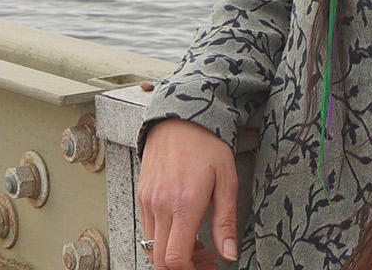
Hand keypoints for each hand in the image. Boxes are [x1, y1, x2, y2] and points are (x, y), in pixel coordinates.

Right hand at [137, 119, 239, 268]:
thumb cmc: (206, 143)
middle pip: (160, 260)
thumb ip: (226, 220)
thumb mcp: (227, 179)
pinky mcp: (142, 196)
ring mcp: (148, 202)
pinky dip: (164, 239)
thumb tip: (229, 253)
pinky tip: (183, 229)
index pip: (175, 258)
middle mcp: (161, 206)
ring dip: (172, 254)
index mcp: (184, 204)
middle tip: (205, 260)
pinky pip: (148, 230)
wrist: (179, 117)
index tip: (207, 265)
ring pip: (152, 247)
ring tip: (197, 244)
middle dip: (183, 267)